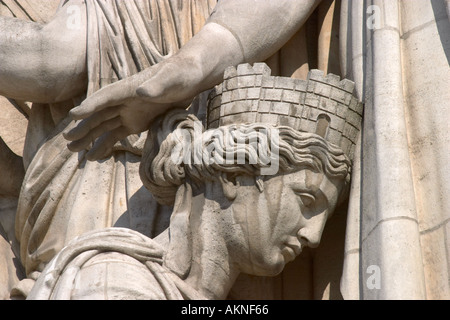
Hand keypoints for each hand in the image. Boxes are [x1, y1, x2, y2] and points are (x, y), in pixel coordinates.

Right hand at [64, 58, 201, 160]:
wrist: (192, 77)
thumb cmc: (182, 73)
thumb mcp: (172, 79)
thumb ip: (157, 86)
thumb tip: (142, 92)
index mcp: (129, 88)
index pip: (105, 97)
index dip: (89, 106)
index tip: (73, 116)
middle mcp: (125, 100)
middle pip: (99, 114)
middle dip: (83, 127)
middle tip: (67, 141)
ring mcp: (130, 111)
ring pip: (104, 126)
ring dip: (89, 138)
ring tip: (74, 152)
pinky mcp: (138, 121)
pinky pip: (118, 134)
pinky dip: (106, 145)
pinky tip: (95, 156)